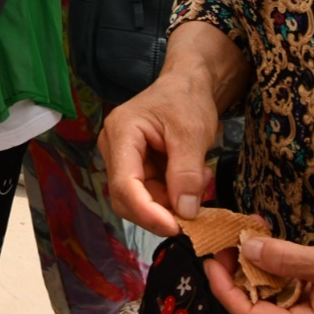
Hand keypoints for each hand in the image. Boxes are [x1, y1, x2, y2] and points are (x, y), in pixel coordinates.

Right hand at [96, 63, 224, 236]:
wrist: (188, 85)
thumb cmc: (187, 100)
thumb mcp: (192, 134)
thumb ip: (187, 174)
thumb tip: (185, 213)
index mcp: (121, 133)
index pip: (124, 184)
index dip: (147, 212)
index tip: (176, 229)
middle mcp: (114, 149)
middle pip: (126, 197)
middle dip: (159, 211)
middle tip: (195, 210)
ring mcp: (123, 159)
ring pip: (139, 200)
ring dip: (169, 204)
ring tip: (199, 182)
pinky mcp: (136, 167)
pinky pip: (150, 193)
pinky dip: (172, 196)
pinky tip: (191, 179)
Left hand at [205, 235, 313, 313]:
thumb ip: (287, 258)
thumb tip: (247, 250)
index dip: (225, 290)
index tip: (211, 263)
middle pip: (254, 304)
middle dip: (234, 273)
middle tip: (222, 243)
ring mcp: (312, 308)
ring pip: (267, 289)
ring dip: (251, 262)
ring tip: (240, 235)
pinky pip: (284, 279)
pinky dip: (270, 259)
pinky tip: (263, 237)